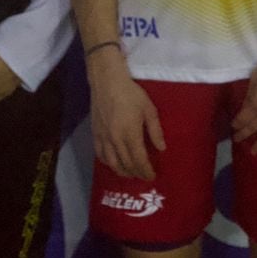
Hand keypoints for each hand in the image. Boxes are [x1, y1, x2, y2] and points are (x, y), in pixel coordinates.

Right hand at [87, 48, 164, 180]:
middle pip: (126, 164)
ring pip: (112, 163)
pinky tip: (114, 163)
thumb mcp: (148, 109)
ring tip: (131, 174)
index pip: (139, 160)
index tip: (152, 176)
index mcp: (130, 134)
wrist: (107, 81)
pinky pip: (100, 155)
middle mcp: (115, 140)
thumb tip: (161, 148)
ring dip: (122, 172)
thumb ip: (155, 130)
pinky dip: (108, 163)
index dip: (146, 171)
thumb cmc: (131, 93)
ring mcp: (103, 138)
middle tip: (144, 176)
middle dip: (136, 173)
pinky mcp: (95, 133)